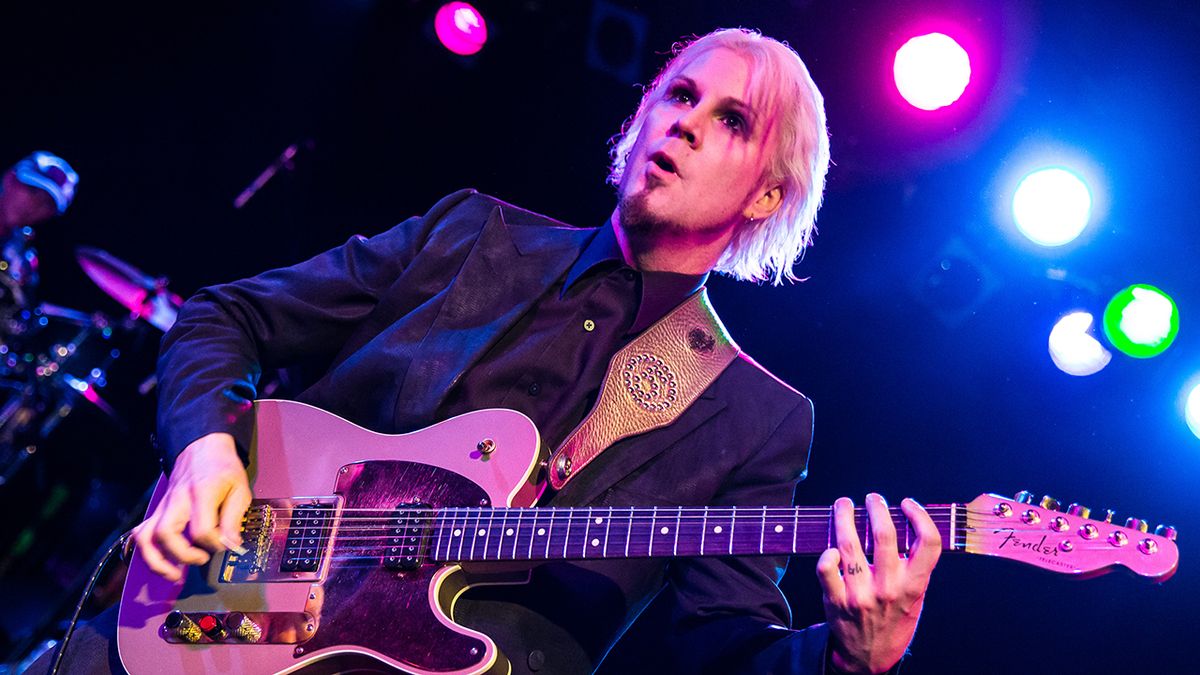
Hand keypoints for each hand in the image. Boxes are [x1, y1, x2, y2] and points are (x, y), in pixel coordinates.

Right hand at [132, 433, 251, 581]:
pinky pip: (141, 533)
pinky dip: (145, 552)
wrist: (202, 448)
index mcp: (202, 492)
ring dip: (156, 561)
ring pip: (146, 536)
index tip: (226, 544)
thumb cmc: (224, 469)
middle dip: (182, 555)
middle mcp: (177, 500)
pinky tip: (160, 563)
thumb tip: (231, 545)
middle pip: (166, 533)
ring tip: (174, 574)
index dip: (215, 544)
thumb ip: (234, 518)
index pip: (201, 529)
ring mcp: (163, 506)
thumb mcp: (240, 488)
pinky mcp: (157, 511)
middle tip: (201, 559)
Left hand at [815, 493, 940, 673]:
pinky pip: (826, 569)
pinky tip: (831, 544)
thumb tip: (906, 524)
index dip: (920, 516)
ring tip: (844, 505)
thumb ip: (914, 567)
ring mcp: (860, 594)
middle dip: (877, 507)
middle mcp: (889, 588)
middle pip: (884, 535)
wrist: (869, 657)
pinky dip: (827, 553)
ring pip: (850, 544)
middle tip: (872, 499)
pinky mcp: (836, 599)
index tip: (908, 504)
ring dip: (845, 516)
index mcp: (914, 585)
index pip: (928, 543)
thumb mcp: (915, 598)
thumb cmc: (894, 620)